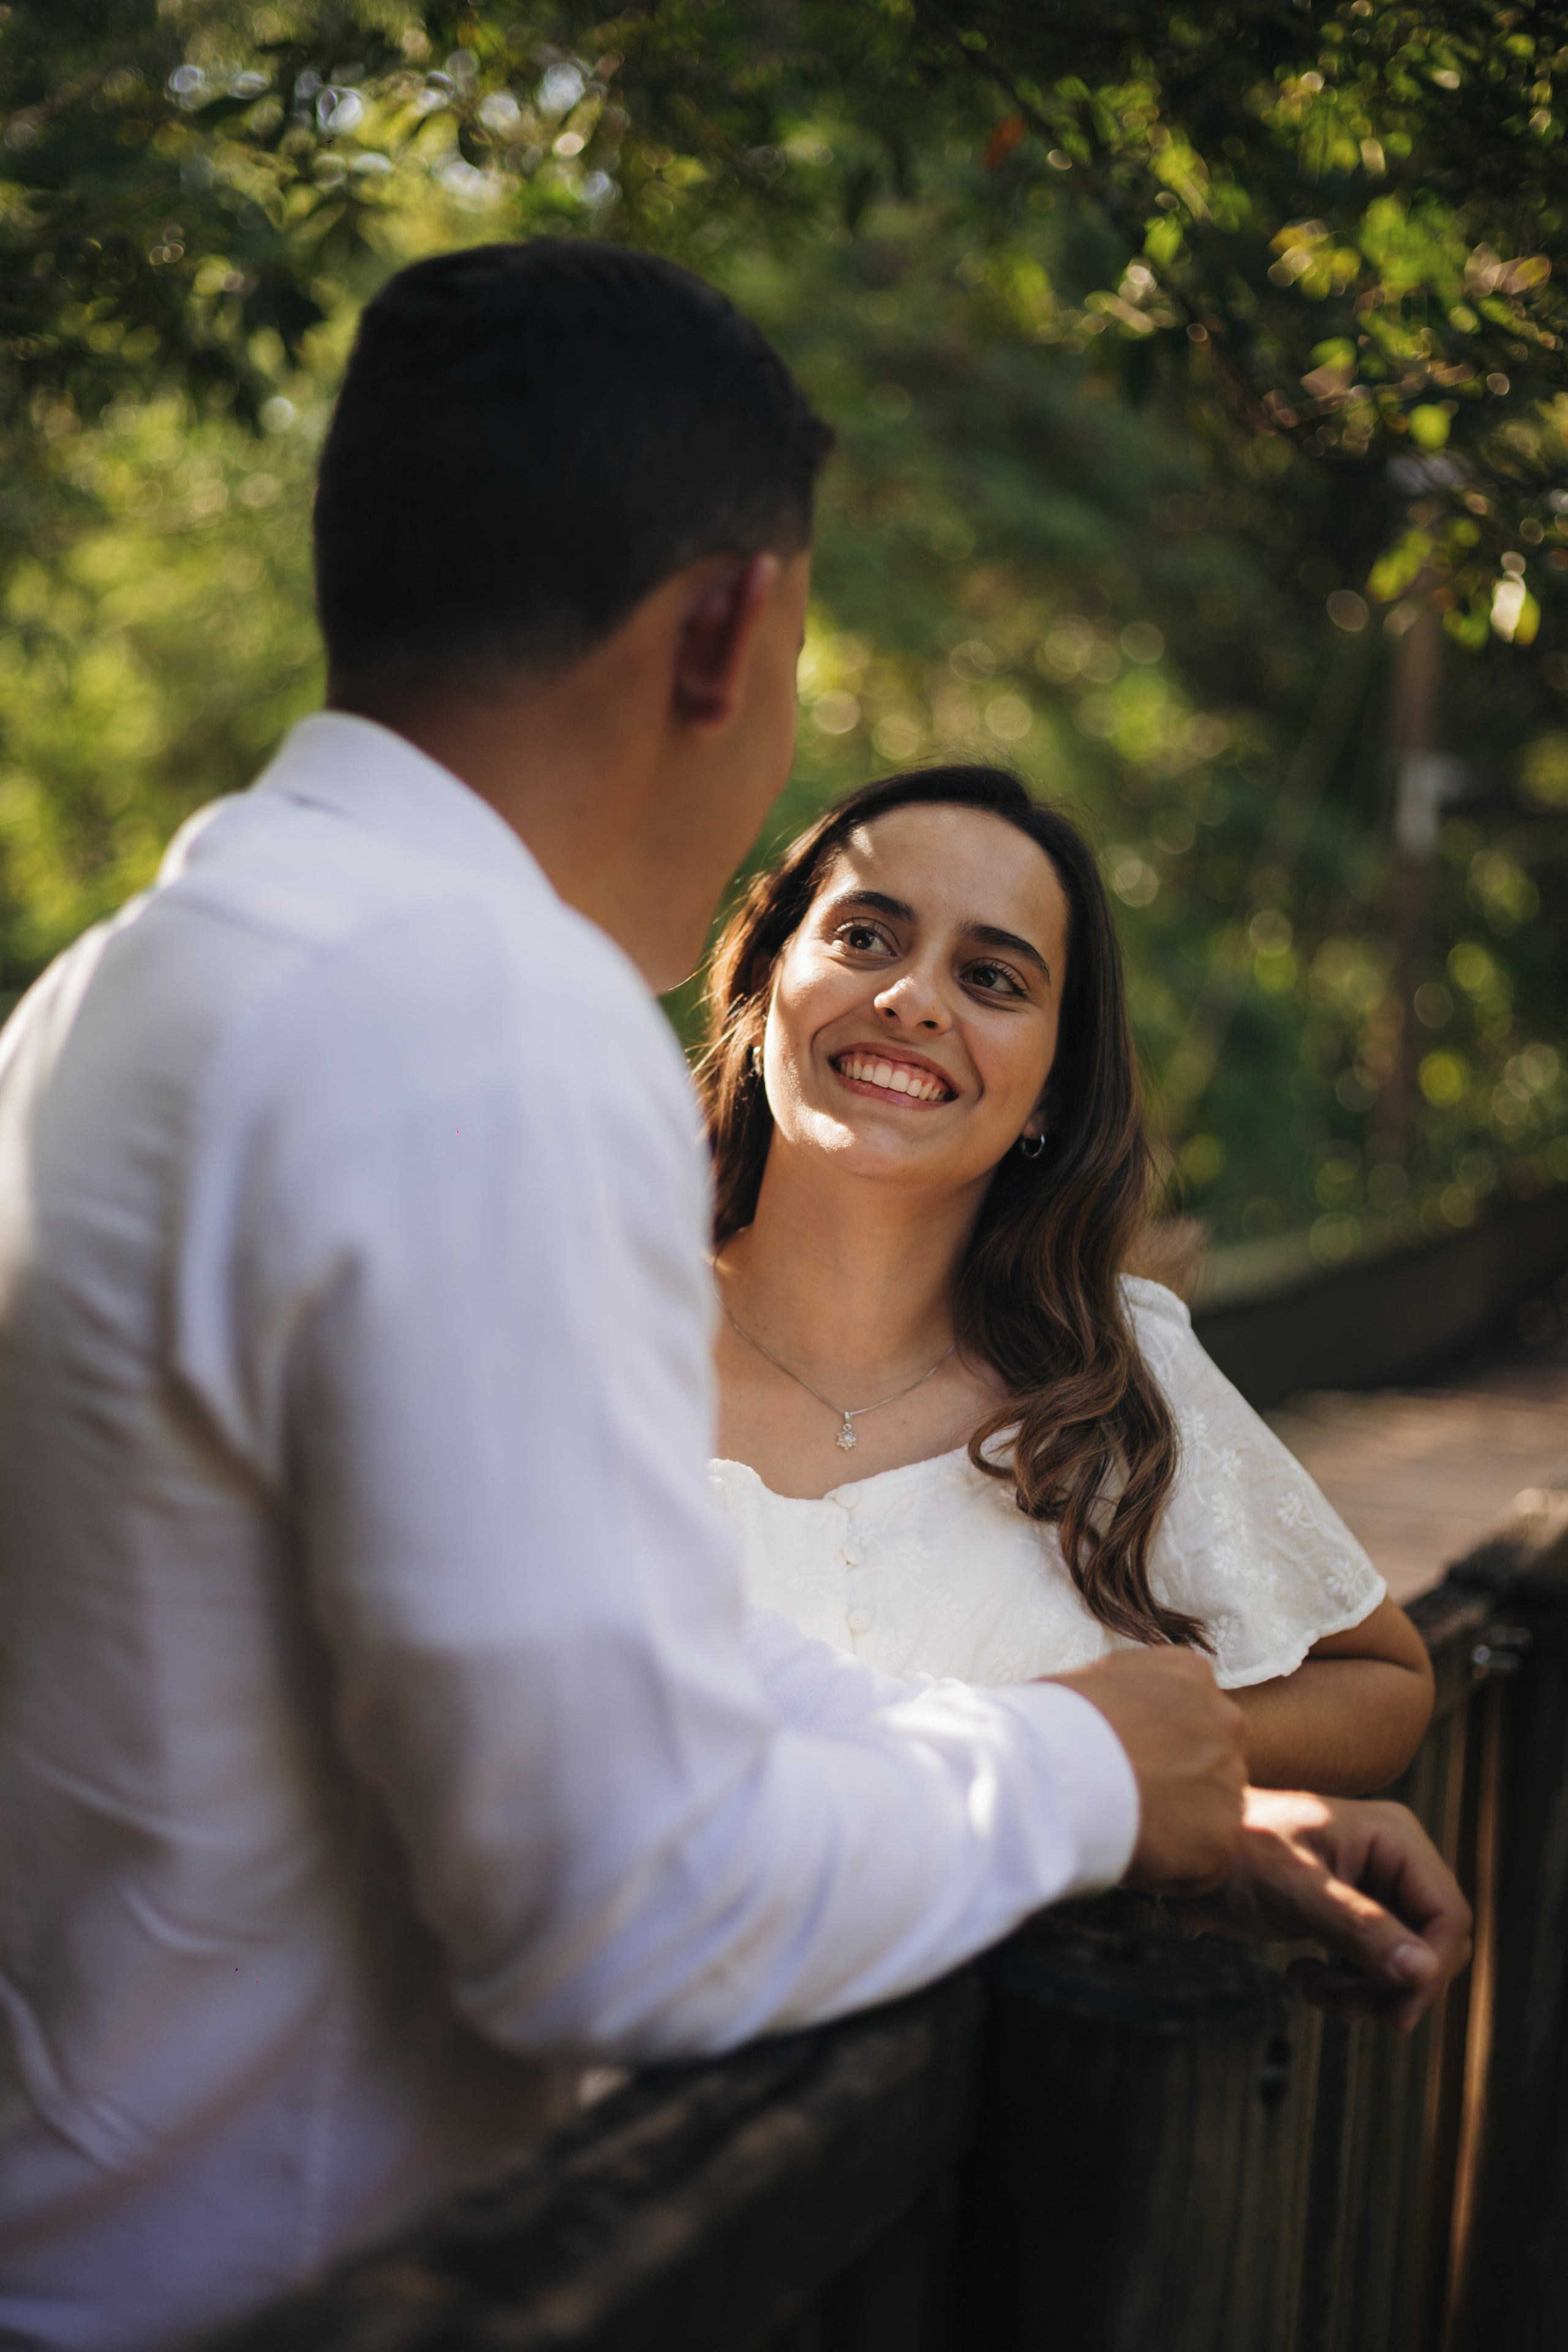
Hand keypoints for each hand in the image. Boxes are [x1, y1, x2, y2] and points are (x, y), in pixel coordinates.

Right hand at [1049, 1648, 1246, 1892]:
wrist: (1052, 1772)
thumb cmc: (1050, 1724)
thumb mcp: (1092, 1681)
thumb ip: (1126, 1697)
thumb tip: (1116, 1716)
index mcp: (1190, 1674)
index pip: (1189, 1713)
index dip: (1156, 1744)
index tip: (1123, 1761)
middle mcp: (1223, 1720)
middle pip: (1208, 1761)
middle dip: (1175, 1783)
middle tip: (1124, 1799)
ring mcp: (1230, 1779)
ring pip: (1209, 1813)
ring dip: (1174, 1827)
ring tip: (1121, 1827)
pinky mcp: (1224, 1837)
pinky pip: (1203, 1863)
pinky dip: (1170, 1870)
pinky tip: (1129, 1853)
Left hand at [1172, 1788, 1472, 2032]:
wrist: (1182, 1853)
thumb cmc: (1233, 1853)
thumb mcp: (1295, 1890)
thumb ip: (1359, 1928)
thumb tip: (1423, 1971)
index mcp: (1393, 1839)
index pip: (1447, 1915)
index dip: (1431, 1970)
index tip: (1395, 2012)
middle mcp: (1391, 1860)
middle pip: (1431, 1945)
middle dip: (1394, 1986)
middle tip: (1344, 2005)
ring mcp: (1371, 1888)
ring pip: (1403, 1963)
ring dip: (1366, 1992)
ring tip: (1314, 1991)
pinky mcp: (1347, 1915)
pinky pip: (1373, 1966)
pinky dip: (1346, 1986)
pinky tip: (1302, 1978)